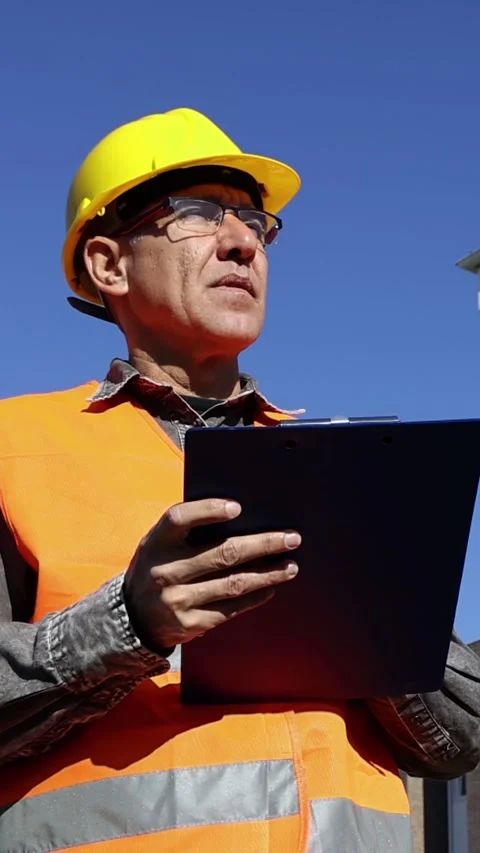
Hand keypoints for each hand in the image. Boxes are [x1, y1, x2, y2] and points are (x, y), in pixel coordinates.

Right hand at [123, 498, 300, 650]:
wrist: (132, 617)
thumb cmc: (158, 567)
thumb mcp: (160, 545)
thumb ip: (188, 531)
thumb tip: (241, 516)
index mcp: (156, 542)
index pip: (180, 519)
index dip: (207, 511)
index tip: (237, 507)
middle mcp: (165, 570)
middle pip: (221, 553)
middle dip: (262, 544)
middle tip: (291, 538)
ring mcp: (178, 600)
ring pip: (233, 583)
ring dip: (268, 573)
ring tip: (291, 565)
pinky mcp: (190, 623)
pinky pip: (231, 608)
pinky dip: (255, 596)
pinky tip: (271, 587)